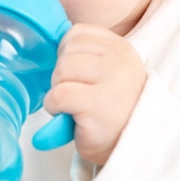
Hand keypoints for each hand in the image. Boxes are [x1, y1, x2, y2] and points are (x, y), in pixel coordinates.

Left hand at [43, 23, 145, 165]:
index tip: (77, 73)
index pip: (78, 32)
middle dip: (62, 74)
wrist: (128, 147)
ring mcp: (111, 81)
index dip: (67, 53)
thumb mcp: (107, 71)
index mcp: (121, 48)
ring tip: (74, 104)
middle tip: (76, 93)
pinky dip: (54, 106)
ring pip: (61, 70)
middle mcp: (119, 60)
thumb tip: (51, 39)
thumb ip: (87, 53)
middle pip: (67, 51)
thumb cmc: (112, 110)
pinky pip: (58, 94)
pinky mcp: (98, 105)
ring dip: (58, 89)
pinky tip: (67, 114)